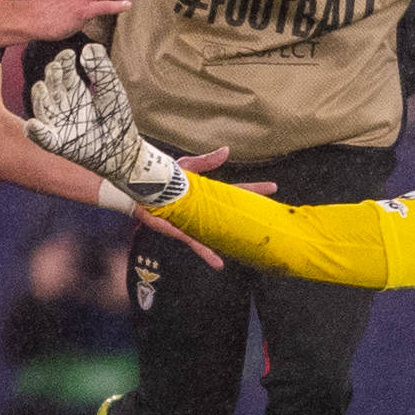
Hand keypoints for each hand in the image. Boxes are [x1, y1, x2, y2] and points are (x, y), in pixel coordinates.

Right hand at [26, 45, 187, 207]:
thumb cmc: (117, 118)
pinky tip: (33, 124)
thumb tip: (89, 47)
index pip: (63, 72)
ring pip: (43, 108)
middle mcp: (63, 105)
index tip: (68, 53)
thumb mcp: (111, 89)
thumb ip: (102, 69)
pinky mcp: (59, 143)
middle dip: (52, 76)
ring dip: (40, 98)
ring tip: (41, 87)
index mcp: (75, 91)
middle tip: (57, 67)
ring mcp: (59, 124)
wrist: (124, 149)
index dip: (63, 62)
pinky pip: (44, 137)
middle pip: (51, 87)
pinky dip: (37, 132)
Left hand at [131, 148, 276, 271]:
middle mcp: (205, 209)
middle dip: (252, 216)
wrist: (141, 188)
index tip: (272, 187)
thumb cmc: (162, 176)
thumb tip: (227, 151)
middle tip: (273, 217)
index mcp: (208, 192)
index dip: (254, 190)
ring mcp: (196, 221)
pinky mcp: (183, 230)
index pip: (236, 191)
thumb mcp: (186, 166)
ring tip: (253, 248)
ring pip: (220, 234)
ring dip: (234, 241)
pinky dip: (208, 253)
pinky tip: (218, 263)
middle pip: (233, 213)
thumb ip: (206, 161)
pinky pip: (198, 244)